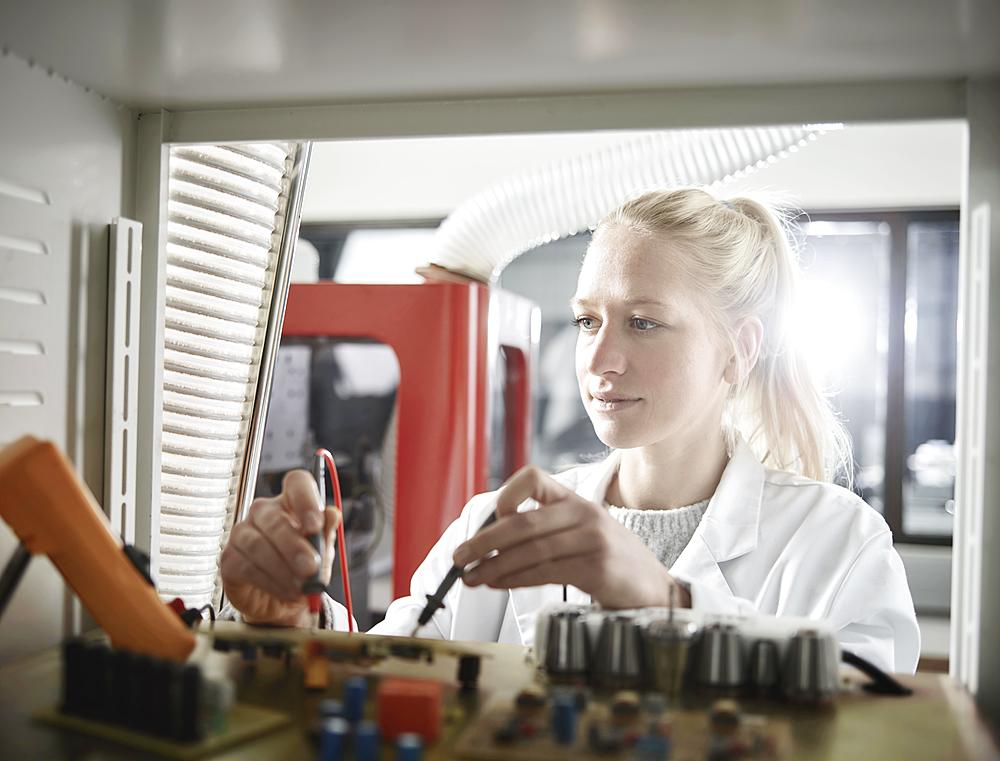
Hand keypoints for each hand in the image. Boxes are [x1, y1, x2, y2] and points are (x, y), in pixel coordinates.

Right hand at [220, 470, 339, 626]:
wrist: (283, 602)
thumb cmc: (303, 569)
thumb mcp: (322, 552)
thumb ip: (326, 533)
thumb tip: (332, 513)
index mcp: (291, 502)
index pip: (296, 482)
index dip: (305, 500)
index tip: (314, 526)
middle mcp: (264, 512)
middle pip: (274, 518)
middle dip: (294, 546)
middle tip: (310, 568)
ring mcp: (242, 533)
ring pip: (258, 545)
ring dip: (282, 570)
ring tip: (301, 588)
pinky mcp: (229, 558)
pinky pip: (245, 566)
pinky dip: (269, 582)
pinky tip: (284, 591)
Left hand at [452, 466, 689, 608]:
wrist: (655, 589)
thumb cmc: (609, 562)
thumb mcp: (581, 533)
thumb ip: (546, 530)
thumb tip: (489, 540)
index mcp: (575, 499)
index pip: (533, 477)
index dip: (505, 494)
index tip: (490, 518)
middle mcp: (584, 513)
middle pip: (522, 521)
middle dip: (484, 540)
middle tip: (459, 557)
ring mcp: (592, 540)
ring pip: (529, 550)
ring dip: (493, 566)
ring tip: (471, 578)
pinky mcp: (597, 567)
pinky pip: (544, 572)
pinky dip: (515, 579)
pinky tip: (499, 584)